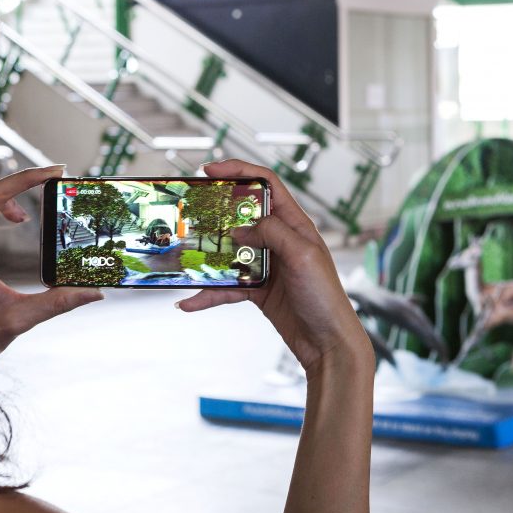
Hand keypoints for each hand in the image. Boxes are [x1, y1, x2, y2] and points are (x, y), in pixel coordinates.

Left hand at [0, 136, 103, 395]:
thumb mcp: (21, 319)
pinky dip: (0, 205)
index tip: (34, 165)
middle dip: (18, 178)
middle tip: (53, 168)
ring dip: (8, 188)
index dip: (4, 178)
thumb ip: (59, 303)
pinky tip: (20, 218)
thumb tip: (96, 291)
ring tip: (40, 184)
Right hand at [176, 160, 371, 373]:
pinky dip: (209, 294)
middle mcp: (281, 241)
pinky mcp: (259, 290)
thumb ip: (272, 233)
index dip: (239, 171)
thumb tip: (240, 228)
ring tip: (184, 257)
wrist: (328, 343)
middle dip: (215, 213)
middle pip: (242, 216)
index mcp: (296, 224)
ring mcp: (268, 265)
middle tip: (191, 211)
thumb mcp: (302, 255)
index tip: (210, 170)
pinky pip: (228, 287)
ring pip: (230, 252)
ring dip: (207, 256)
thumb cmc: (325, 297)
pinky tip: (190, 302)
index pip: (267, 184)